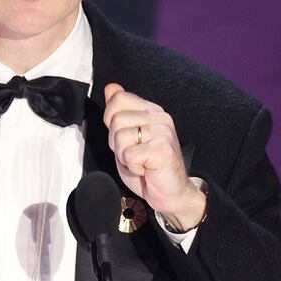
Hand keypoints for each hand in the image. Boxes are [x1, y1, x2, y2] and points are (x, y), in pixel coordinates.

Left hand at [103, 82, 205, 228]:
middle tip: (134, 154)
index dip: (111, 121)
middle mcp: (159, 117)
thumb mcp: (127, 137)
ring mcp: (163, 132)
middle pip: (115, 120)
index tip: (124, 138)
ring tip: (140, 161)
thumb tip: (111, 87)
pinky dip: (133, 167)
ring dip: (124, 156)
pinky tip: (146, 168)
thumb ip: (119, 113)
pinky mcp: (162, 149)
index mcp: (151, 111)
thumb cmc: (148, 167)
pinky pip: (129, 155)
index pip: (118, 100)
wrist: (169, 192)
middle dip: (117, 143)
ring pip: (120, 138)